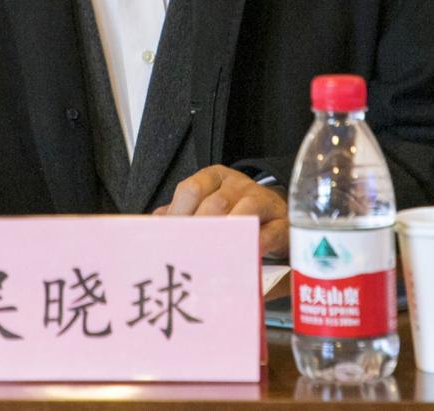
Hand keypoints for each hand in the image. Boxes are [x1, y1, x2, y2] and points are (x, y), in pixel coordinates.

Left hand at [154, 164, 288, 257]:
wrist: (277, 213)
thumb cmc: (234, 211)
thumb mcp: (206, 205)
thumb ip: (180, 214)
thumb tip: (151, 226)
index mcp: (214, 178)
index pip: (191, 189)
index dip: (178, 213)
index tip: (170, 237)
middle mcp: (237, 184)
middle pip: (215, 202)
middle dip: (201, 229)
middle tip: (189, 252)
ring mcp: (261, 200)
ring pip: (244, 211)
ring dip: (229, 233)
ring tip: (214, 254)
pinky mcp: (282, 222)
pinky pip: (270, 231)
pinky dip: (257, 244)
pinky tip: (246, 256)